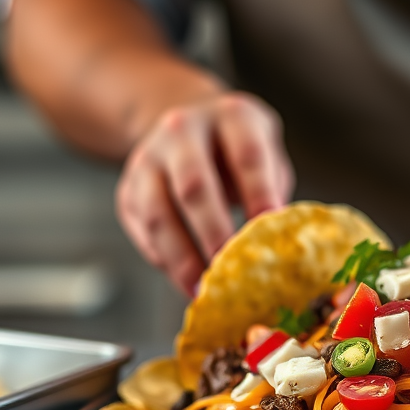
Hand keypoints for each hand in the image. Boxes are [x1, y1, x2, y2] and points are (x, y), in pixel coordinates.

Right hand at [116, 92, 293, 294]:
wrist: (188, 123)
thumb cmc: (240, 152)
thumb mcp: (267, 154)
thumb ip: (273, 191)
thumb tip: (281, 248)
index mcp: (231, 117)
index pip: (247, 155)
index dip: (259, 194)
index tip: (270, 232)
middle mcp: (183, 130)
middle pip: (195, 186)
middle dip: (215, 234)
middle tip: (233, 274)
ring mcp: (149, 159)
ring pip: (159, 214)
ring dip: (183, 258)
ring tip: (204, 292)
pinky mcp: (128, 189)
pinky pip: (143, 231)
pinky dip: (165, 262)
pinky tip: (187, 284)